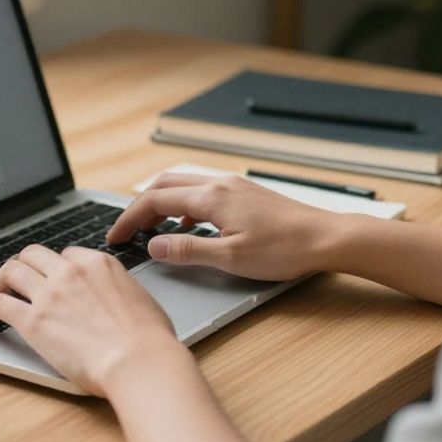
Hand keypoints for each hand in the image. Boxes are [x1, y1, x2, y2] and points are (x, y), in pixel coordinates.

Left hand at [0, 245, 182, 396]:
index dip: (55, 265)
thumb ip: (121, 292)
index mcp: (98, 264)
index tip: (51, 277)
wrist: (139, 361)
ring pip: (12, 271)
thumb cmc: (149, 340)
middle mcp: (70, 272)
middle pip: (33, 254)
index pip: (66, 254)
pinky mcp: (33, 321)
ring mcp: (49, 294)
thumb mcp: (141, 300)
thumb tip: (119, 300)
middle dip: (23, 264)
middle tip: (17, 278)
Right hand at [105, 173, 340, 280]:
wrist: (327, 238)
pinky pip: (202, 191)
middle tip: (125, 230)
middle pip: (164, 185)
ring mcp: (233, 186)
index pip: (155, 201)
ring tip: (149, 227)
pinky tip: (187, 224)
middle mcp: (220, 184)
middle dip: (139, 207)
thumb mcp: (231, 257)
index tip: (114, 237)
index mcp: (211, 197)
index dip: (129, 219)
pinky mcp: (245, 193)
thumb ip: (188, 251)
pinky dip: (182, 204)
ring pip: (183, 185)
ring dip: (159, 202)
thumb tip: (154, 247)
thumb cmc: (285, 249)